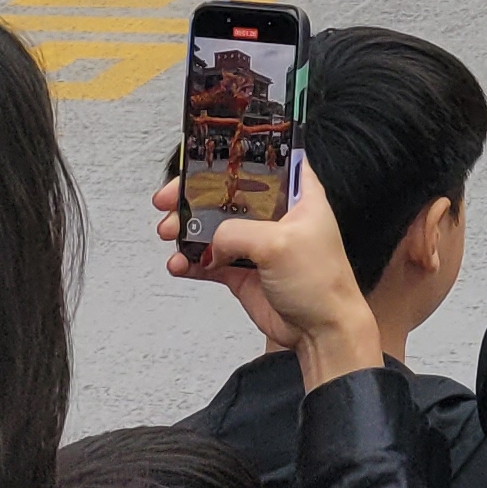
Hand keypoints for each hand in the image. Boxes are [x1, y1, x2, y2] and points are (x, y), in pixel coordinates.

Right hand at [160, 167, 381, 389]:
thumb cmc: (318, 278)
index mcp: (297, 194)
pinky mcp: (243, 272)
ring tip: (167, 234)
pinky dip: (190, 260)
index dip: (232, 158)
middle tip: (166, 202)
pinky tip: (177, 264)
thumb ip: (239, 233)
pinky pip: (209, 260)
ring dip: (187, 229)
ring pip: (214, 227)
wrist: (320, 330)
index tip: (197, 161)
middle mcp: (276, 214)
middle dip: (195, 196)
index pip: (263, 162)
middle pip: (228, 194)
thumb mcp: (279, 244)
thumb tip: (211, 238)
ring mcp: (257, 243)